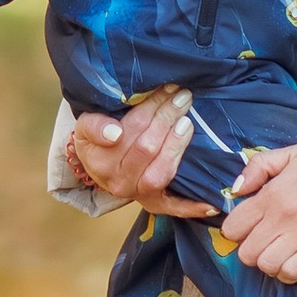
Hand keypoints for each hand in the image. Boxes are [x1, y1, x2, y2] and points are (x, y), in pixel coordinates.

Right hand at [68, 88, 210, 216]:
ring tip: (188, 122)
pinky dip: (193, 205)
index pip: (130, 130)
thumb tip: (114, 133)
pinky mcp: (155, 205)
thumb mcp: (85, 127)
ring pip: (163, 170)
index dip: (150, 108)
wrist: (99, 166)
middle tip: (182, 97)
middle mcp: (119, 182)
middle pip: (148, 147)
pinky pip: (175, 208)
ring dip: (178, 144)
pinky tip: (211, 203)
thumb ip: (94, 126)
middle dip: (167, 118)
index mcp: (100, 161)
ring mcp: (139, 196)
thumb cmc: (96, 140)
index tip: (166, 88)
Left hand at [223, 129, 296, 283]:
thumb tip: (238, 189)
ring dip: (269, 263)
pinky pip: (291, 273)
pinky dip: (288, 272)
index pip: (233, 227)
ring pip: (266, 266)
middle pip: (246, 253)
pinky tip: (294, 261)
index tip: (249, 227)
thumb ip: (259, 167)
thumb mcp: (293, 153)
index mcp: (272, 194)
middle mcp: (282, 218)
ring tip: (279, 253)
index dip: (237, 230)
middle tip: (264, 242)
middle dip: (251, 250)